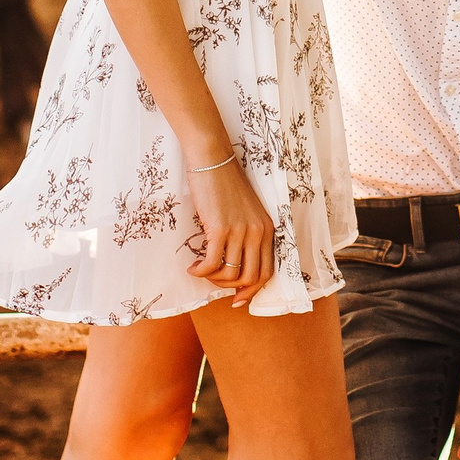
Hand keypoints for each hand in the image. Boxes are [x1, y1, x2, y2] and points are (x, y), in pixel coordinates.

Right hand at [183, 155, 274, 308]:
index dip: (252, 290)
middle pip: (251, 278)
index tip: (237, 299)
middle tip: (214, 285)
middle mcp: (258, 232)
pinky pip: (211, 264)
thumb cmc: (225, 184)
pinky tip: (192, 267)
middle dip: (231, 288)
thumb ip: (247, 234)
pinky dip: (201, 271)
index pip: (267, 271)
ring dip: (213, 279)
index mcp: (267, 229)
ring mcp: (240, 231)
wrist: (212, 160)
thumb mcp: (246, 212)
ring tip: (201, 270)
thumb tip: (235, 263)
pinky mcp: (220, 229)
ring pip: (230, 273)